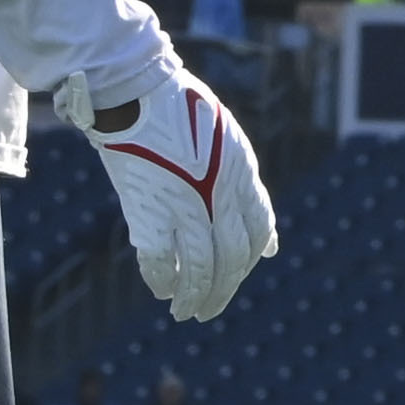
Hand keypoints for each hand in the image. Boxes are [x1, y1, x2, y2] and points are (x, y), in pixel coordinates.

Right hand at [47, 29, 280, 319]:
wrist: (136, 93)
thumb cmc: (180, 114)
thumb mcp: (230, 148)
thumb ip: (248, 195)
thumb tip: (269, 248)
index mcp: (242, 176)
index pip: (258, 233)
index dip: (248, 261)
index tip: (236, 276)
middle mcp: (220, 195)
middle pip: (232, 258)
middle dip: (223, 290)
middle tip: (208, 311)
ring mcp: (186, 205)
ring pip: (201, 268)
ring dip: (196, 296)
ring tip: (187, 312)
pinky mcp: (149, 211)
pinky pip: (161, 260)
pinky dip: (163, 280)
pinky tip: (161, 290)